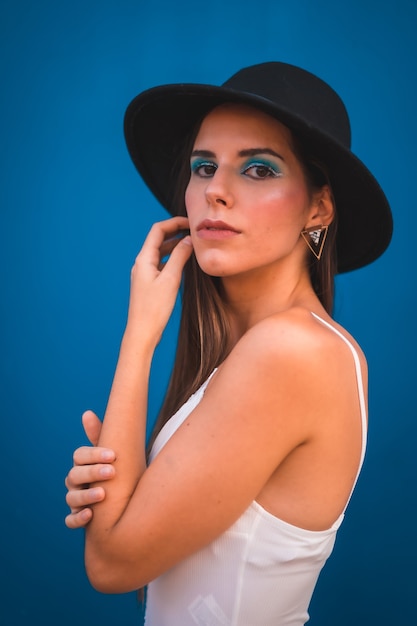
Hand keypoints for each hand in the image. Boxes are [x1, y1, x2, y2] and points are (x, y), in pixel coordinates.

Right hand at [65, 411, 114, 528]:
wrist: (127, 495)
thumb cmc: (118, 468)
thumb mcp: (113, 452)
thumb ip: (101, 435)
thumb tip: (86, 413)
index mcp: (83, 463)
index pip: (80, 456)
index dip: (94, 454)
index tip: (113, 455)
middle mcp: (75, 481)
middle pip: (75, 475)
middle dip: (93, 473)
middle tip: (112, 472)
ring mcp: (75, 500)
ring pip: (71, 498)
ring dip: (86, 496)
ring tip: (103, 494)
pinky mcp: (78, 517)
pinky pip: (70, 520)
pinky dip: (77, 518)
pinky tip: (89, 515)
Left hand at [126, 216, 192, 345]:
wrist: (142, 332)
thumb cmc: (154, 308)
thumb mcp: (170, 279)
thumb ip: (179, 257)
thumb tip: (188, 240)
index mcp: (143, 259)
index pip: (158, 230)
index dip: (174, 223)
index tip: (190, 222)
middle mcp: (141, 263)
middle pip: (158, 240)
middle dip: (176, 233)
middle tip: (194, 231)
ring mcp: (144, 274)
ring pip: (160, 253)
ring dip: (175, 246)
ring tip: (192, 245)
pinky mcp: (148, 284)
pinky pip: (161, 264)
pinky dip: (172, 259)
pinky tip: (184, 263)